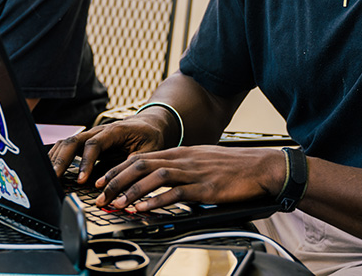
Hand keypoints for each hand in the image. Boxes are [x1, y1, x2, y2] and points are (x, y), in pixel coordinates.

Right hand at [48, 115, 167, 183]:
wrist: (149, 124)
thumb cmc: (150, 137)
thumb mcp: (149, 151)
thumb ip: (135, 164)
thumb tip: (121, 183)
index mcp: (114, 131)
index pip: (94, 144)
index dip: (86, 162)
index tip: (82, 180)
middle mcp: (98, 131)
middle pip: (73, 141)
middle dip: (61, 160)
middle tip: (53, 178)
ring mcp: (90, 136)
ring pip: (67, 143)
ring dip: (56, 159)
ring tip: (49, 177)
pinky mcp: (87, 143)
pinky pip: (68, 147)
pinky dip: (58, 158)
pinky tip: (52, 170)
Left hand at [94, 146, 281, 211]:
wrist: (261, 167)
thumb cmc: (233, 167)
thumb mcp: (201, 161)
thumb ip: (181, 167)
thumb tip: (161, 177)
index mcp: (180, 153)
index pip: (141, 157)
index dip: (118, 169)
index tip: (102, 180)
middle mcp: (183, 159)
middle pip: (141, 165)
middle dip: (116, 180)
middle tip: (100, 194)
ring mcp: (193, 172)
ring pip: (154, 176)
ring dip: (132, 190)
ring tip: (117, 203)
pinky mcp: (205, 188)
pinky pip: (176, 193)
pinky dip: (157, 200)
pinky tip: (145, 208)